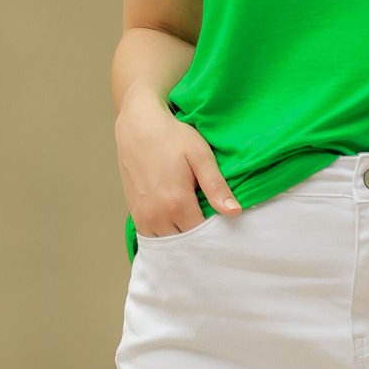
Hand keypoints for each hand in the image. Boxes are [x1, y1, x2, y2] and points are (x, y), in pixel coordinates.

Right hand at [115, 90, 241, 235]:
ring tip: (196, 224)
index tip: (225, 227)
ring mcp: (142, 216)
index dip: (215, 234)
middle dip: (199, 240)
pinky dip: (165, 234)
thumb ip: (216, 187)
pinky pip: (151, 235)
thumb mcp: (200, 156)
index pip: (201, 236)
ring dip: (181, 239)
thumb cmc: (172, 137)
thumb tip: (234, 212)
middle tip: (213, 229)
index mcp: (176, 203)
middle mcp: (156, 215)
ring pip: (166, 243)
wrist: (138, 126)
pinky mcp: (134, 212)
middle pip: (184, 243)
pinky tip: (178, 224)